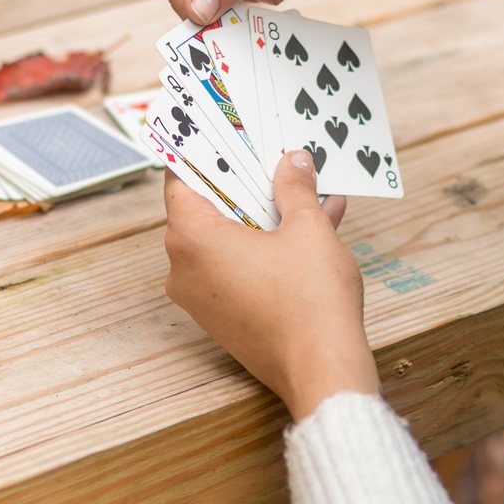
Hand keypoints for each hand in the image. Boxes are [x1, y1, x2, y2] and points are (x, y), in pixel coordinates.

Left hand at [162, 150, 380, 419]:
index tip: (216, 132)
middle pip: (206, 210)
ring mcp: (202, 298)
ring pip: (227, 240)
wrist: (323, 371)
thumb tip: (293, 162)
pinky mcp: (223, 319)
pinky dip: (267, 247)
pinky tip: (314, 227)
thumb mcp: (308, 229)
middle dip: (242, 183)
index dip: (200, 153)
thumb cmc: (310, 301)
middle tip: (268, 154)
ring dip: (264, 215)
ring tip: (308, 190)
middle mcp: (184, 270)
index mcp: (192, 239)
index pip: (180, 180)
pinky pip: (238, 268)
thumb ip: (295, 189)